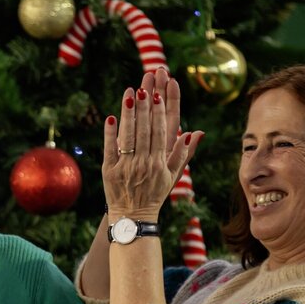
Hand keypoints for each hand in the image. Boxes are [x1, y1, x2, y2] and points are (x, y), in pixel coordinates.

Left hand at [102, 69, 202, 219]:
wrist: (132, 216)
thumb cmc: (155, 193)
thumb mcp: (172, 176)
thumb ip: (183, 154)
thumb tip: (196, 132)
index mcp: (160, 163)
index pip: (161, 132)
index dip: (159, 113)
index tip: (158, 95)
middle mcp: (144, 163)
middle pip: (144, 130)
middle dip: (145, 107)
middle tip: (144, 87)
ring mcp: (125, 166)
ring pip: (128, 136)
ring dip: (129, 114)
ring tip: (129, 94)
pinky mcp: (109, 170)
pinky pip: (110, 148)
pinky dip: (110, 133)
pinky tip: (111, 116)